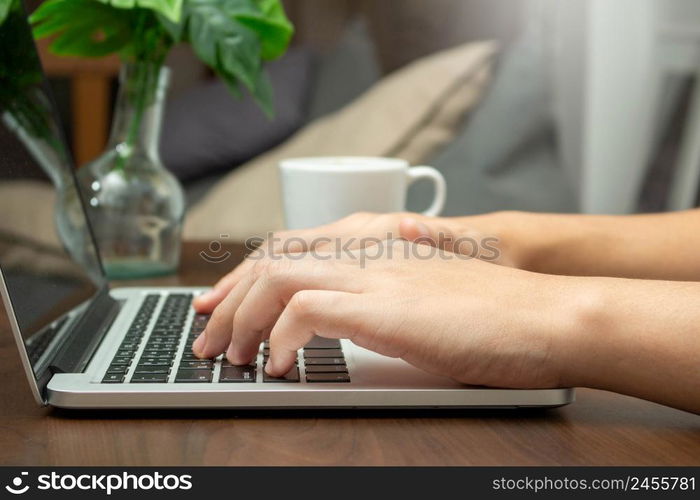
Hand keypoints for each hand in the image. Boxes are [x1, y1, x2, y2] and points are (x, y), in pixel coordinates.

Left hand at [193, 240, 579, 388]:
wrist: (548, 316)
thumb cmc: (497, 319)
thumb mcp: (425, 305)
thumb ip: (384, 303)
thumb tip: (348, 322)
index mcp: (377, 253)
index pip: (290, 248)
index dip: (247, 275)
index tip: (223, 305)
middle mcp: (370, 256)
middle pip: (272, 258)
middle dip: (229, 299)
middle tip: (207, 338)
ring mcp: (376, 277)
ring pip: (278, 278)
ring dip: (243, 319)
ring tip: (231, 358)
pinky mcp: (385, 307)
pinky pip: (307, 310)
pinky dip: (282, 338)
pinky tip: (281, 366)